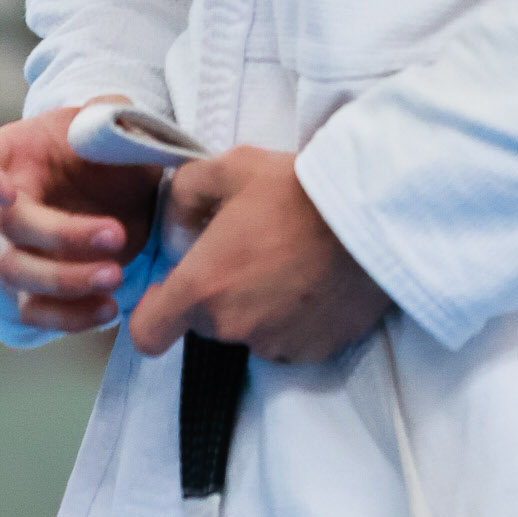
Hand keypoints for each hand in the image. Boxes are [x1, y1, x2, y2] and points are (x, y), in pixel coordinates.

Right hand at [0, 100, 159, 334]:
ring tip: (116, 276)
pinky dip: (71, 317)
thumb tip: (106, 109)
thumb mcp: (106, 121)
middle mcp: (4, 206)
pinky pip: (35, 313)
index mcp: (11, 154)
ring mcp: (13, 250)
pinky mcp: (34, 290)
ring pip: (18, 275)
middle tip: (116, 235)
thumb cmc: (98, 150)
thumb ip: (107, 112)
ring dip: (67, 281)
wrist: (114, 190)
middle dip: (63, 235)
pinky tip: (108, 308)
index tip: (2, 192)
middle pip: (10, 228)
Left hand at [128, 146, 387, 364]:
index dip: (153, 312)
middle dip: (217, 292)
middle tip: (249, 248)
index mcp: (203, 287)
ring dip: (257, 305)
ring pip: (249, 330)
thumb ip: (185, 191)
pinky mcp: (316, 349)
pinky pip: (289, 338)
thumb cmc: (295, 188)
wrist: (370, 213)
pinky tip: (313, 278)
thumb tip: (175, 221)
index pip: (147, 333)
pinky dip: (293, 316)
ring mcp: (277, 344)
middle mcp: (233, 327)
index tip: (173, 286)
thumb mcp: (229, 167)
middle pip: (205, 323)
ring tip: (288, 259)